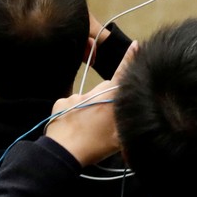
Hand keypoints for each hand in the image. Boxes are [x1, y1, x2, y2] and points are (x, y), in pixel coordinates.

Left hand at [45, 41, 136, 165]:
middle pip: (105, 91)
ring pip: (87, 99)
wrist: (64, 152)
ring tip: (86, 130)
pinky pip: (71, 104)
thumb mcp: (119, 140)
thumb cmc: (95, 147)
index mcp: (111, 100)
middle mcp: (95, 93)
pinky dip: (73, 113)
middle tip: (103, 123)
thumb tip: (131, 116)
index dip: (130, 59)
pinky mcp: (61, 101)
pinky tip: (73, 127)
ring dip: (89, 110)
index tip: (135, 44)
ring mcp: (77, 95)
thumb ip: (126, 123)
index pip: (123, 75)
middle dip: (106, 101)